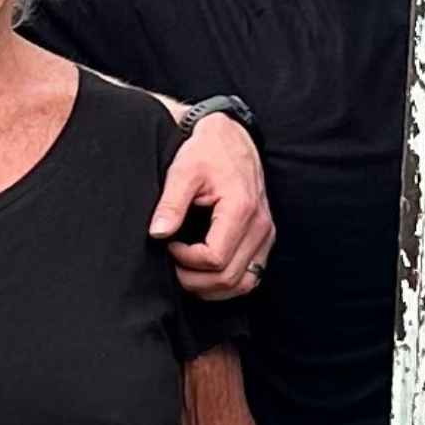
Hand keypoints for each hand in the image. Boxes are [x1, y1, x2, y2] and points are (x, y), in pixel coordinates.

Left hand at [155, 111, 275, 297]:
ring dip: (212, 288)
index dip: (186, 260)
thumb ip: (171, 203)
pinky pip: (251, 275)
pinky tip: (206, 272)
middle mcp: (260, 226)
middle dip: (195, 280)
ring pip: (244, 284)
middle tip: (172, 264)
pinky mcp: (265, 238)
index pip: (215, 259)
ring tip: (187, 272)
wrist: (232, 137)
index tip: (169, 245)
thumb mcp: (183, 170)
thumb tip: (158, 233)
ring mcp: (266, 234)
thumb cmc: (208, 151)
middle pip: (229, 278)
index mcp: (241, 209)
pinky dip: (228, 282)